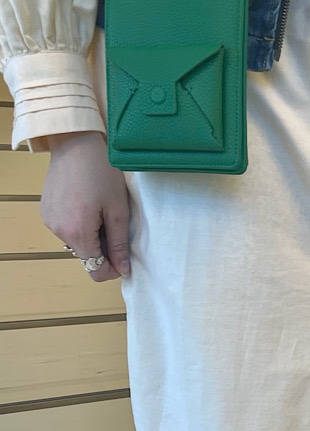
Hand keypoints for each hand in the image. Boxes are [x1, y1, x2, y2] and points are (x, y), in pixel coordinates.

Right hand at [41, 131, 130, 281]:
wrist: (75, 142)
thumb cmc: (101, 172)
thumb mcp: (117, 209)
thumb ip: (119, 243)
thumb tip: (124, 269)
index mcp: (78, 233)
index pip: (95, 270)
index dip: (112, 269)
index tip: (123, 258)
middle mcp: (59, 231)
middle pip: (86, 257)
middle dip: (103, 250)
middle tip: (113, 226)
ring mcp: (50, 221)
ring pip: (77, 244)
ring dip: (91, 237)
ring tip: (99, 212)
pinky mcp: (46, 211)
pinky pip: (66, 229)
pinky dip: (78, 225)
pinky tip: (85, 205)